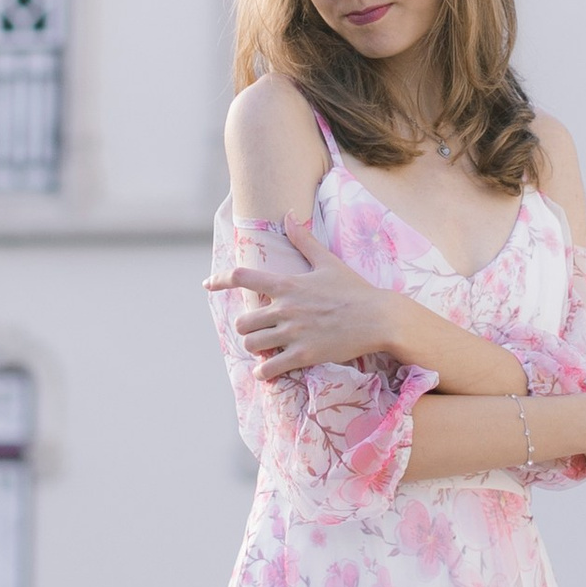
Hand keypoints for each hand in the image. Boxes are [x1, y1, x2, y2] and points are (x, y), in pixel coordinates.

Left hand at [225, 218, 403, 380]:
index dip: (220, 279)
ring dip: (255, 347)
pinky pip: (269, 368)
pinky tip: (267, 371)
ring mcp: (292, 333)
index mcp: (287, 284)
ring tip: (265, 348)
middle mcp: (284, 308)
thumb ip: (304, 240)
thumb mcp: (327, 261)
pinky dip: (264, 371)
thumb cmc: (354, 289)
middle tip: (258, 329)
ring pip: (252, 344)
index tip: (208, 284)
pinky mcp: (303, 356)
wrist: (377, 318)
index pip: (242, 277)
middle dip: (246, 326)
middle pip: (242, 321)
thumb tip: (289, 215)